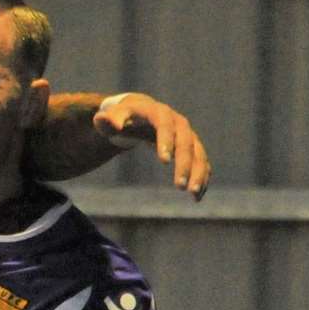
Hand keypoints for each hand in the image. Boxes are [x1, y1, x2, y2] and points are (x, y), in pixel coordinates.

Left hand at [93, 93, 210, 199]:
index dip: (166, 141)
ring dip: (198, 173)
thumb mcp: (111, 117)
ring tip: (192, 194)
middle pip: (186, 142)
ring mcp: (187, 135)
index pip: (165, 125)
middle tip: (179, 186)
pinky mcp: (192, 148)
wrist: (138, 114)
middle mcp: (178, 122)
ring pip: (198, 153)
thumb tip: (105, 121)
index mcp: (159, 112)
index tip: (164, 161)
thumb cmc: (121, 117)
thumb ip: (107, 119)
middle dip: (184, 163)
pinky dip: (202, 178)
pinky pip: (201, 162)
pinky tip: (197, 197)